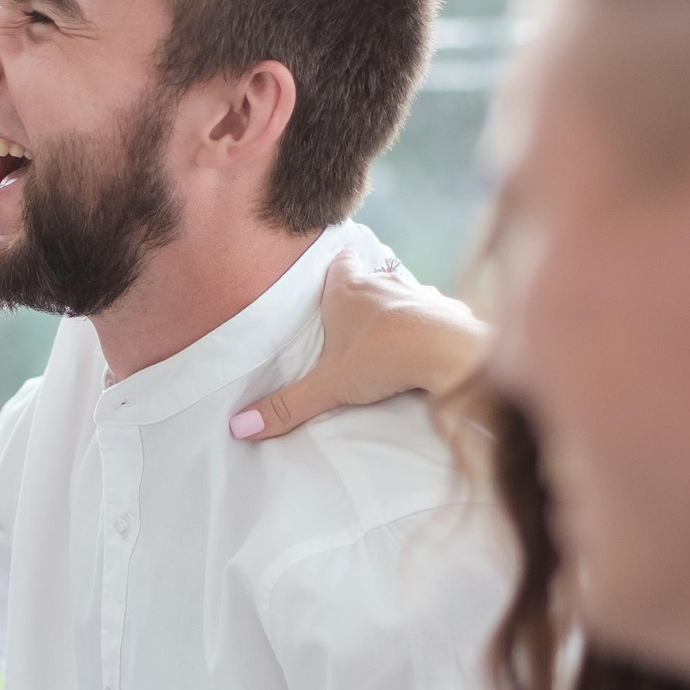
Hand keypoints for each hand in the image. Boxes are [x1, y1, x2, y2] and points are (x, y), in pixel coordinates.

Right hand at [229, 253, 487, 440]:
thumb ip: (287, 406)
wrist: (449, 351)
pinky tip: (429, 345)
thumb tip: (239, 426)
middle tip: (356, 316)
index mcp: (349, 290)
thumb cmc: (383, 356)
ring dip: (399, 307)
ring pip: (405, 291)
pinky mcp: (449, 312)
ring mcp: (420, 294)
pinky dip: (432, 325)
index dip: (336, 268)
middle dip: (365, 290)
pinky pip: (437, 313)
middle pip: (372, 275)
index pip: (340, 262)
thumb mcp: (329, 386)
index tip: (332, 277)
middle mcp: (384, 283)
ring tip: (392, 332)